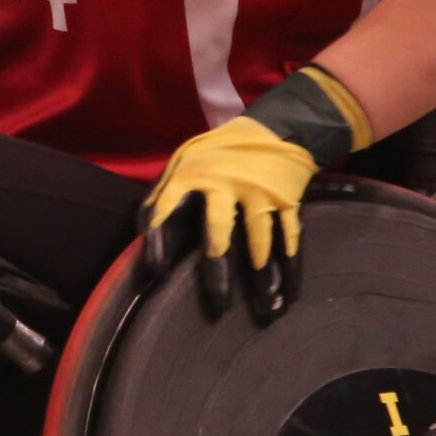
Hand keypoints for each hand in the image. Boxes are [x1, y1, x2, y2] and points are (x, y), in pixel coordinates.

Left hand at [139, 66, 369, 320]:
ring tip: (264, 307)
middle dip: (217, 268)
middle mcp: (224, 183)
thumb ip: (165, 197)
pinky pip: (289, 235)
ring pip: (260, 238)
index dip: (159, 240)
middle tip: (218, 304)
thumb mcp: (184, 163)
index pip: (167, 209)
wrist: (275, 128)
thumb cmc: (217, 155)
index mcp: (191, 174)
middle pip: (218, 230)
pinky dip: (290, 264)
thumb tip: (145, 239)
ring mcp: (259, 191)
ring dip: (262, 275)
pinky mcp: (287, 198)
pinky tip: (288, 292)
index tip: (155, 272)